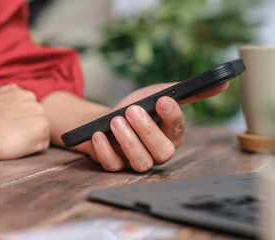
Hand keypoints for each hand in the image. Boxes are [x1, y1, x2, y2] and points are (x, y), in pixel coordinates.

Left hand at [86, 82, 228, 171]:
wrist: (106, 119)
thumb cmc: (136, 107)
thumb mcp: (157, 94)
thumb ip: (185, 91)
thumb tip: (224, 82)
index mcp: (170, 135)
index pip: (177, 130)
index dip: (172, 116)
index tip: (163, 100)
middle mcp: (156, 152)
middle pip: (162, 151)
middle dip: (148, 130)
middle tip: (133, 110)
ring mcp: (135, 161)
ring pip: (140, 162)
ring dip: (128, 141)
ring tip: (116, 121)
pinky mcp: (115, 165)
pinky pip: (112, 165)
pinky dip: (105, 150)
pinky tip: (99, 135)